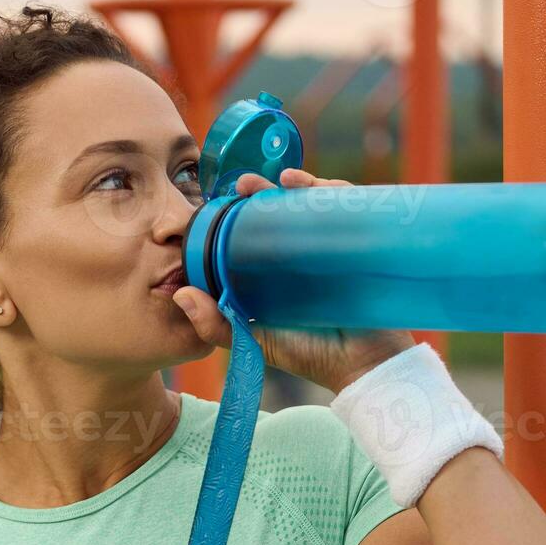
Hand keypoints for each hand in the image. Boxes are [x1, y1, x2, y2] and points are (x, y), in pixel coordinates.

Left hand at [172, 167, 416, 394]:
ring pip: (314, 204)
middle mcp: (305, 256)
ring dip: (297, 184)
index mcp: (277, 273)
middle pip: (283, 211)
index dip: (239, 214)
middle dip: (263, 192)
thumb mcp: (255, 341)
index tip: (221, 202)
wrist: (365, 364)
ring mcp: (335, 248)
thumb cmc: (311, 355)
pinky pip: (349, 208)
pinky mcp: (362, 243)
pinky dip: (333, 190)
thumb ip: (216, 326)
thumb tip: (180, 295)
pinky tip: (313, 187)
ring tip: (280, 179)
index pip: (257, 232)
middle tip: (244, 185)